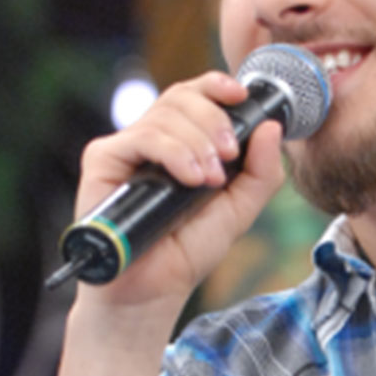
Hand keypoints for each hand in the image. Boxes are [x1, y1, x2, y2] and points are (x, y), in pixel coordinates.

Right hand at [70, 70, 285, 317]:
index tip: (241, 95)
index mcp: (182, 141)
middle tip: (230, 153)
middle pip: (181, 96)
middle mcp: (153, 138)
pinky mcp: (103, 160)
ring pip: (164, 114)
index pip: (196, 94)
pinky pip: (141, 136)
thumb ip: (261, 172)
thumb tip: (272, 127)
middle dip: (214, 119)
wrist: (152, 290)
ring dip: (198, 142)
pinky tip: (191, 179)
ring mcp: (126, 148)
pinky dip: (174, 152)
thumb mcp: (239, 209)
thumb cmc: (188, 249)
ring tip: (210, 180)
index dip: (217, 85)